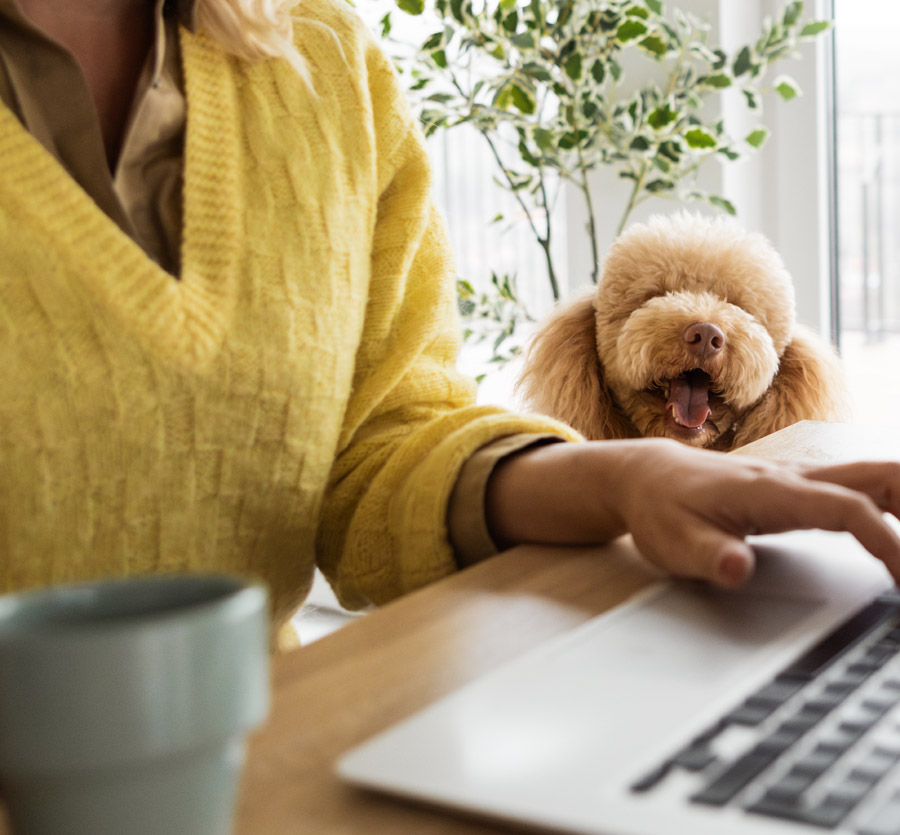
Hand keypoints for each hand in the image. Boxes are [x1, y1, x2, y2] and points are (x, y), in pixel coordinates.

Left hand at [484, 438, 899, 588]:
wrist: (643, 476)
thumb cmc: (659, 507)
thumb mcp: (672, 541)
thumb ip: (707, 556)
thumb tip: (737, 569)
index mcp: (771, 491)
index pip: (847, 507)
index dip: (887, 541)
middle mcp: (793, 478)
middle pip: (878, 475)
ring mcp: (797, 480)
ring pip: (872, 477)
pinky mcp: (795, 489)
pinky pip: (856, 489)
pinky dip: (888, 507)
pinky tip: (896, 533)